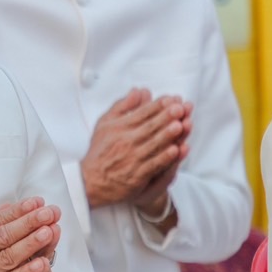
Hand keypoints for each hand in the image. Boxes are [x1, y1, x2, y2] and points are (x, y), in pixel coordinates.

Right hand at [80, 89, 188, 208]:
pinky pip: (153, 165)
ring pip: (154, 145)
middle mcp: (126, 141)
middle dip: (166, 117)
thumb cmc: (100, 150)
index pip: (142, 113)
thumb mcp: (105, 123)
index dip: (158, 106)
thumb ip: (122, 106)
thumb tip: (139, 90)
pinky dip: (164, 158)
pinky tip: (175, 150)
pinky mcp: (137, 176)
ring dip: (167, 135)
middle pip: (150, 127)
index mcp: (120, 127)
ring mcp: (132, 159)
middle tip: (179, 108)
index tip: (171, 99)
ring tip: (180, 125)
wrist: (91, 181)